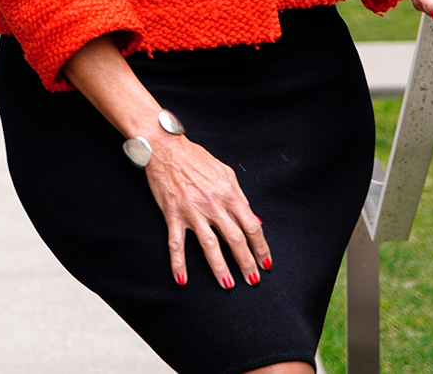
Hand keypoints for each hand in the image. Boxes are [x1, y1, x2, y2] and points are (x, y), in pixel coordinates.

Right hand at [143, 134, 271, 288]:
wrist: (167, 149)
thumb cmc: (197, 159)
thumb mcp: (226, 173)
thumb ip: (240, 197)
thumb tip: (254, 220)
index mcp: (229, 194)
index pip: (251, 226)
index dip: (260, 246)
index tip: (265, 261)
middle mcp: (213, 205)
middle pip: (235, 239)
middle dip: (246, 262)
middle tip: (253, 279)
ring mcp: (192, 212)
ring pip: (210, 246)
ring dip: (220, 267)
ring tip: (228, 284)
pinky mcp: (173, 215)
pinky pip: (176, 244)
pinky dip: (178, 263)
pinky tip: (182, 279)